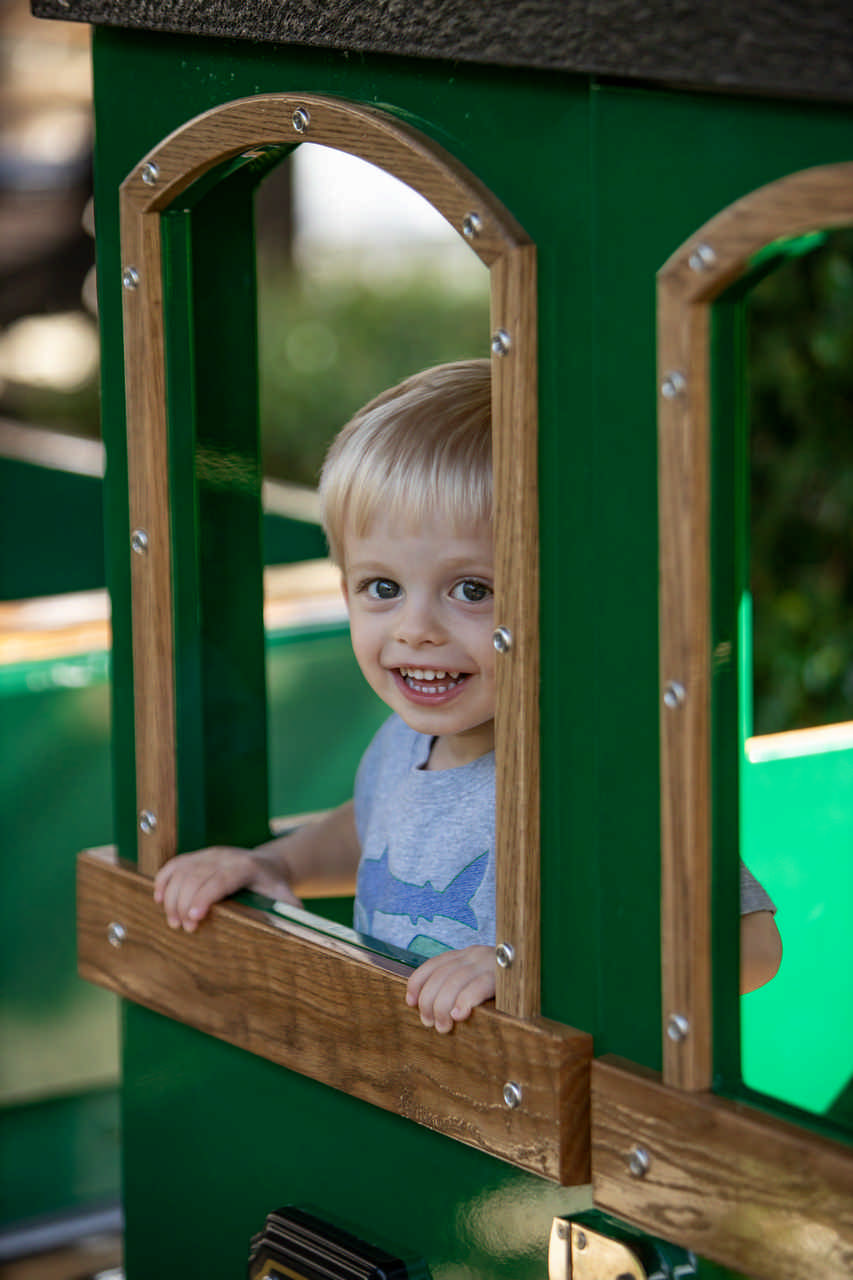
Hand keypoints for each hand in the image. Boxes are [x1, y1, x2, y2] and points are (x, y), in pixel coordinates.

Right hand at [153, 846, 300, 931]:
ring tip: (173, 922)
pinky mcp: (197, 856)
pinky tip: (159, 899)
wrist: (267, 865)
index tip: (195, 918)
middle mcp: (225, 856)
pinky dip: (163, 881)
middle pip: (196, 877)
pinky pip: (174, 865)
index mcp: (246, 867)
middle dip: (185, 904)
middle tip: (184, 928)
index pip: (221, 879)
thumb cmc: (274, 888)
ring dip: (172, 897)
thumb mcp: (286, 899)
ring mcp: (208, 854)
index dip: (205, 897)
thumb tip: (293, 929)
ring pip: (181, 871)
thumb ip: (290, 913)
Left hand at [405, 945, 495, 1032]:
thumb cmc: (503, 985)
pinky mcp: (501, 977)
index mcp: (465, 955)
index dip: (417, 983)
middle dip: (428, 1000)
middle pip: (440, 975)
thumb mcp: (480, 978)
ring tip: (442, 1026)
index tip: (410, 1002)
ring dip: (442, 1007)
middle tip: (428, 1022)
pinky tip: (459, 1015)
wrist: (542, 972)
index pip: (433, 964)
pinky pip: (477, 987)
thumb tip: (433, 1010)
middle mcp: (473, 955)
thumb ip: (459, 985)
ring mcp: (487, 964)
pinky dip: (463, 1002)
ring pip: (454, 982)